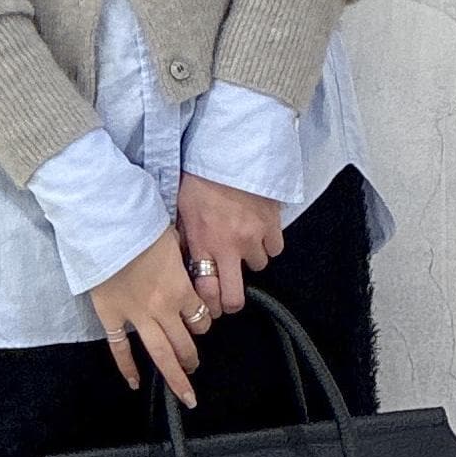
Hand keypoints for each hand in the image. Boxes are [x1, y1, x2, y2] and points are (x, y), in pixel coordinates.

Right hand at [87, 224, 210, 406]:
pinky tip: (134, 382)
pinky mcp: (112, 316)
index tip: (202, 325)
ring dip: (175, 374)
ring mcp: (137, 316)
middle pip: (185, 343)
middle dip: (192, 357)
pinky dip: (127, 367)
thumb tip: (182, 257)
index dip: (204, 323)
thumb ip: (180, 257)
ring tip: (184, 389)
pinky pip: (120, 348)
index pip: (201, 316)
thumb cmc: (142, 227)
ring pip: (161, 353)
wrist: (109, 228)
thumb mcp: (173, 239)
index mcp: (181, 290)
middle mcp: (163, 309)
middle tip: (194, 366)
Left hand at [175, 171, 285, 316]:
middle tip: (229, 294)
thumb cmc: (200, 175)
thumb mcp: (180, 207)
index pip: (206, 292)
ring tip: (241, 242)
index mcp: (202, 243)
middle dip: (231, 302)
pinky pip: (275, 249)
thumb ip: (183, 237)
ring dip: (250, 259)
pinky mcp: (273, 225)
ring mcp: (254, 238)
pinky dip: (268, 243)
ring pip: (258, 267)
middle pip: (235, 298)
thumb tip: (181, 259)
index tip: (209, 306)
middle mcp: (228, 247)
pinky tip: (259, 231)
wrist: (231, 150)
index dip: (208, 305)